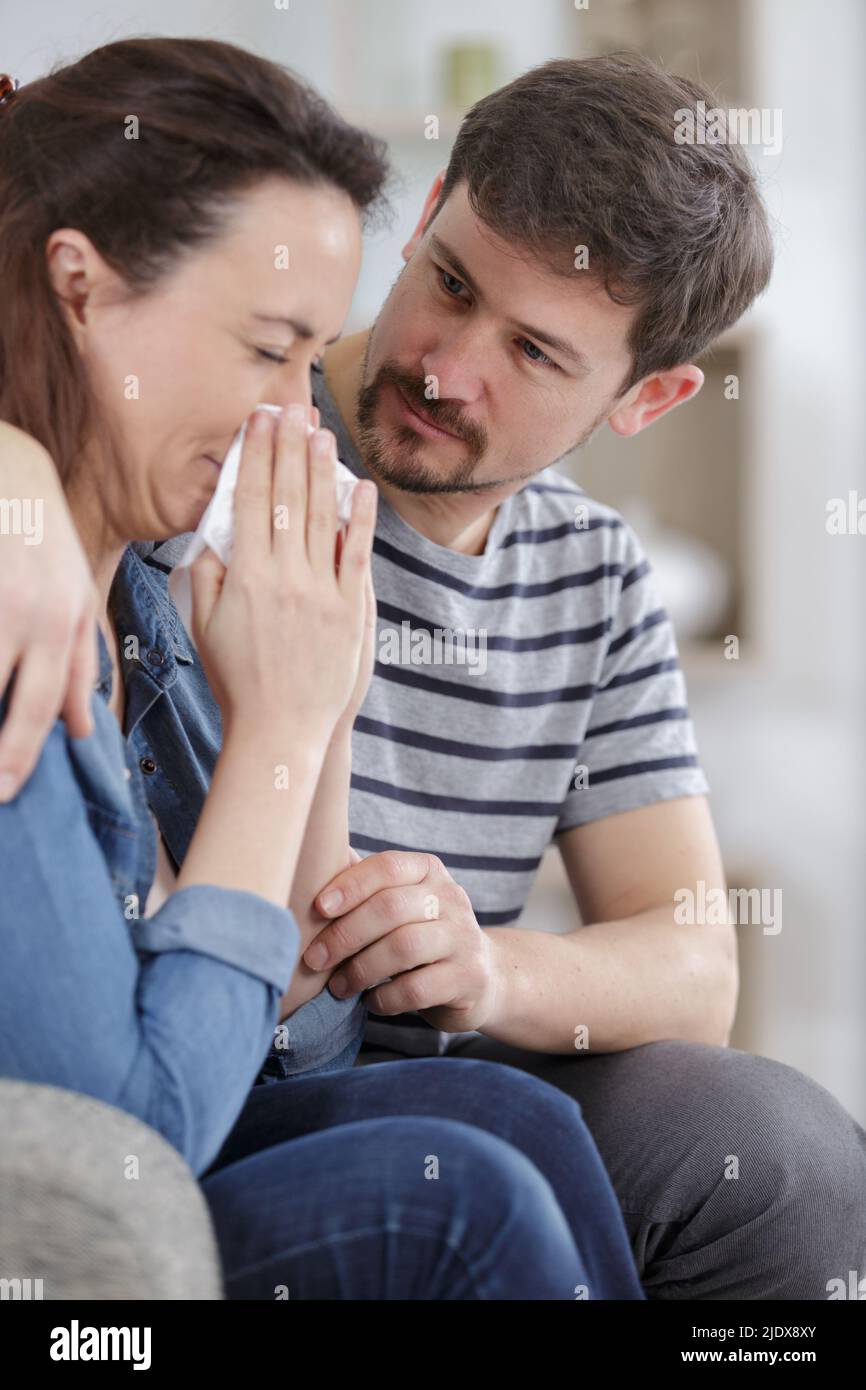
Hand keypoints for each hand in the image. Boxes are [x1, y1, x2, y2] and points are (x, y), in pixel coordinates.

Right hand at [0, 426, 98, 800]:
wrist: (11, 472)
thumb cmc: (44, 541)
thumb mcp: (77, 597)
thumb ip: (80, 664)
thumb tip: (83, 730)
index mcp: (65, 621)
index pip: (46, 701)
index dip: (24, 750)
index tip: (9, 789)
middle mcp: (32, 612)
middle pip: (16, 698)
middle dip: (4, 752)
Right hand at [189, 405, 376, 748]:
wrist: (278, 730)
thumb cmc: (236, 680)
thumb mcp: (204, 627)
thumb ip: (207, 577)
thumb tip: (213, 533)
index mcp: (243, 577)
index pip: (249, 501)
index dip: (255, 455)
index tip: (258, 421)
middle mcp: (282, 577)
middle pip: (286, 497)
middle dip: (288, 447)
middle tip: (291, 407)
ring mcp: (319, 593)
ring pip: (321, 517)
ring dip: (321, 470)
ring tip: (321, 432)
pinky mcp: (349, 611)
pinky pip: (355, 554)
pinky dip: (358, 519)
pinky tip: (361, 488)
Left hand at [304, 851, 500, 1031]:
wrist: (480, 976)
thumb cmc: (419, 933)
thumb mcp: (399, 902)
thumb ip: (363, 885)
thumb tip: (310, 864)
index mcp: (428, 871)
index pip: (388, 867)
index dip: (351, 885)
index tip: (318, 908)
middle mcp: (451, 898)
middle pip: (391, 908)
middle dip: (345, 935)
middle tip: (314, 959)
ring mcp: (464, 938)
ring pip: (404, 947)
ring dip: (361, 970)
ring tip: (339, 986)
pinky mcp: (468, 978)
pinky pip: (417, 989)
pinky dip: (384, 998)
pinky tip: (371, 1002)